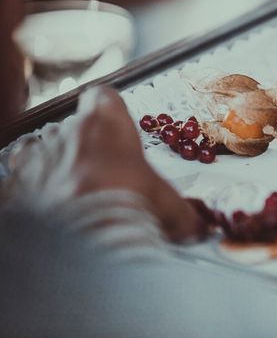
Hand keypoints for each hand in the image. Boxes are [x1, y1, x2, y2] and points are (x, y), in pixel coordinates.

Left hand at [9, 86, 203, 241]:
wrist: (70, 240)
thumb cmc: (119, 204)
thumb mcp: (162, 204)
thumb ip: (181, 213)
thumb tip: (198, 229)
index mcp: (104, 124)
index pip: (102, 97)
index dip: (109, 111)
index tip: (116, 127)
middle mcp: (65, 132)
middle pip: (76, 129)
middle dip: (87, 150)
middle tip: (104, 179)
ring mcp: (35, 156)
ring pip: (46, 152)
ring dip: (59, 169)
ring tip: (75, 197)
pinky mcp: (13, 184)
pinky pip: (23, 180)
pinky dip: (35, 193)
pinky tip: (51, 213)